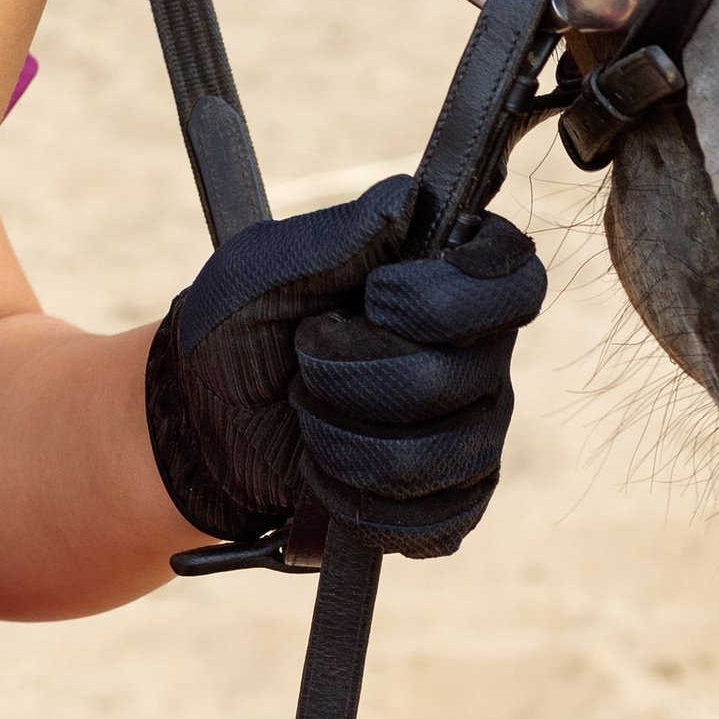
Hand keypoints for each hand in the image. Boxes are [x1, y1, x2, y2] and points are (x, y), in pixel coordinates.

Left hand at [145, 180, 545, 560]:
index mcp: (445, 278)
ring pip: (447, 452)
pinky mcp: (448, 502)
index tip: (381, 296)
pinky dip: (361, 501)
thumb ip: (341, 236)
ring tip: (307, 412)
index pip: (516, 277)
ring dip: (347, 438)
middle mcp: (477, 352)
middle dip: (360, 371)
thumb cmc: (237, 329)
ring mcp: (471, 430)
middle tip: (309, 355)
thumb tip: (413, 199)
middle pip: (466, 372)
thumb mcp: (264, 269)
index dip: (456, 294)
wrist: (202, 426)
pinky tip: (323, 473)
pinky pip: (439, 519)